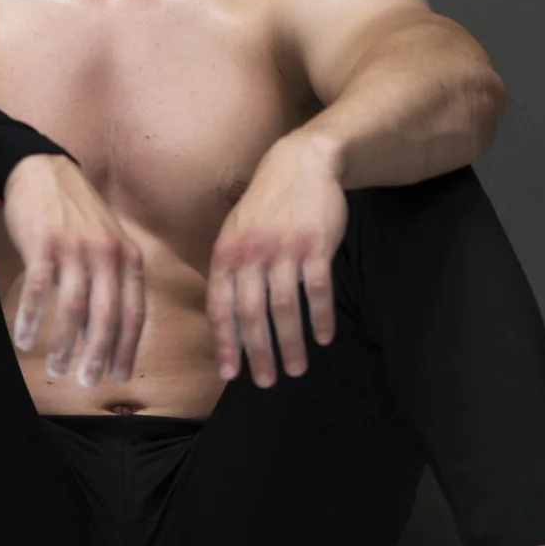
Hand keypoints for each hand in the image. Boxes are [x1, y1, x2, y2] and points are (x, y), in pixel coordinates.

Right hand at [0, 154, 145, 387]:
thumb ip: (109, 283)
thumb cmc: (75, 214)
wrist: (42, 169)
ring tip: (57, 368)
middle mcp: (106, 253)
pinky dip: (31, 319)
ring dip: (64, 344)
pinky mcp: (44, 243)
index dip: (128, 347)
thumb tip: (103, 333)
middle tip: (87, 382)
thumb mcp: (105, 243)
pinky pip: (38, 290)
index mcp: (128, 256)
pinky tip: (25, 340)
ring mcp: (75, 248)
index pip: (134, 311)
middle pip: (107, 316)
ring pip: (74, 307)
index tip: (120, 375)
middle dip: (98, 355)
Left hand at [210, 135, 347, 386]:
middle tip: (266, 382)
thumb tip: (226, 321)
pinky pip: (318, 290)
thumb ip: (230, 271)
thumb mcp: (235, 232)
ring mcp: (284, 249)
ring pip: (284, 308)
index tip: (231, 374)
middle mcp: (251, 254)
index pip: (220, 308)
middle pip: (251, 314)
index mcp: (226, 254)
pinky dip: (320, 317)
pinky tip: (324, 337)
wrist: (301, 164)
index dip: (225, 343)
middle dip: (258, 353)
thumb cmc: (265, 206)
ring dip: (291, 343)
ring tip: (297, 368)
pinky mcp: (315, 245)